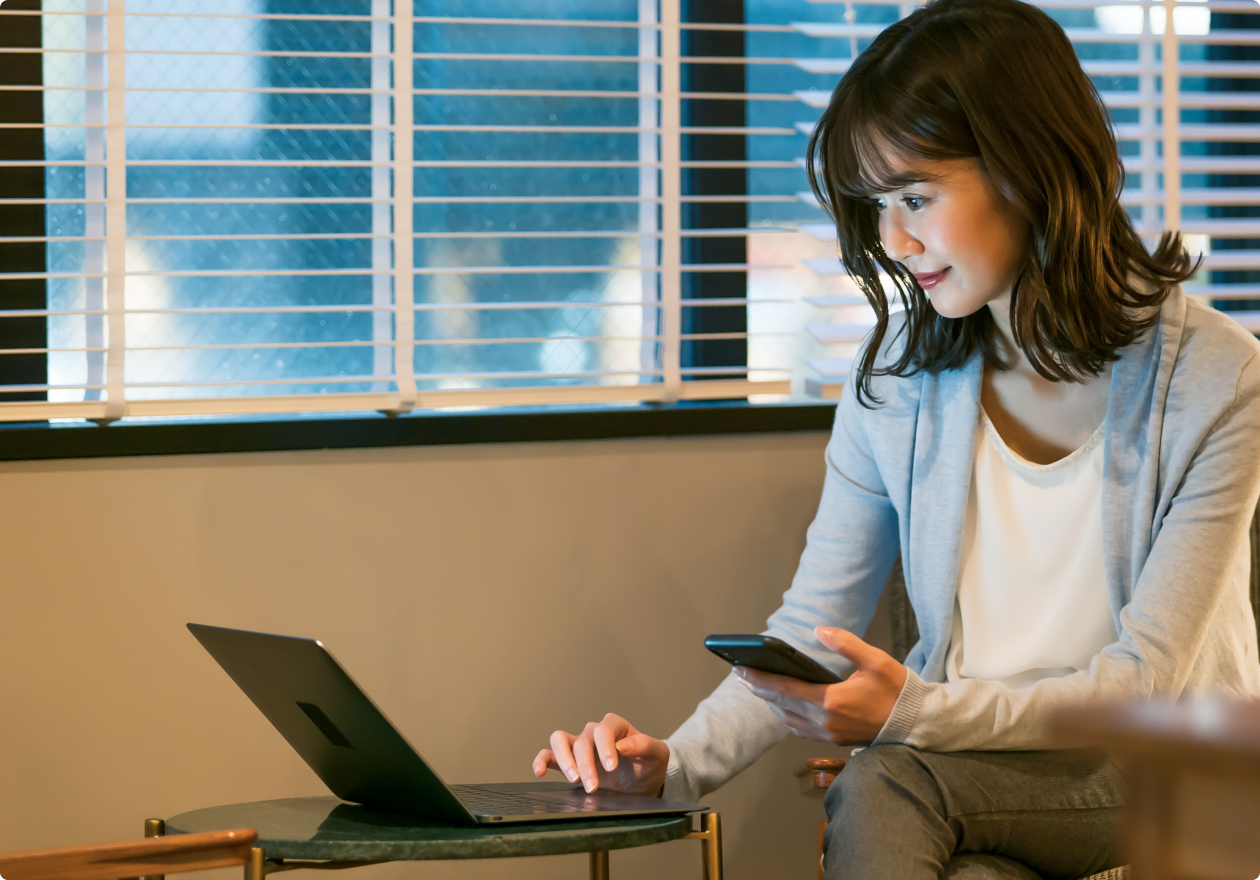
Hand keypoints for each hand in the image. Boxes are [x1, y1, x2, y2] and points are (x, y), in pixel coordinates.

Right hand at [532, 712, 669, 796]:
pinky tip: (540, 772)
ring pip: (560, 741)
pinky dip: (541, 760)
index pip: (604, 730)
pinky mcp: (568, 762)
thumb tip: (623, 745)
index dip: (605, 747)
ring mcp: (579, 746)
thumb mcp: (657, 754)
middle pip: (582, 741)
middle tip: (593, 787)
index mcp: (615, 726)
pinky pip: (548, 755)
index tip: (611, 768)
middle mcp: (594, 733)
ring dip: (564, 760)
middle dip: (586, 764)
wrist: (643, 784)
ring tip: (574, 780)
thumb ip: (644, 745)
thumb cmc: (649, 765)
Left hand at [736, 627, 906, 744]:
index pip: (786, 689)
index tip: (741, 669)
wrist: (915, 723)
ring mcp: (828, 733)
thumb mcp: (876, 660)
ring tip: (757, 685)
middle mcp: (825, 721)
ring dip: (771, 703)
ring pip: (788, 719)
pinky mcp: (834, 739)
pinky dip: (786, 715)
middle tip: (740, 674)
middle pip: (781, 705)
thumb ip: (846, 644)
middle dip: (759, 688)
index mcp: (832, 701)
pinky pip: (800, 728)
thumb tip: (820, 631)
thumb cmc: (896, 691)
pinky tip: (782, 705)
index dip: (760, 679)